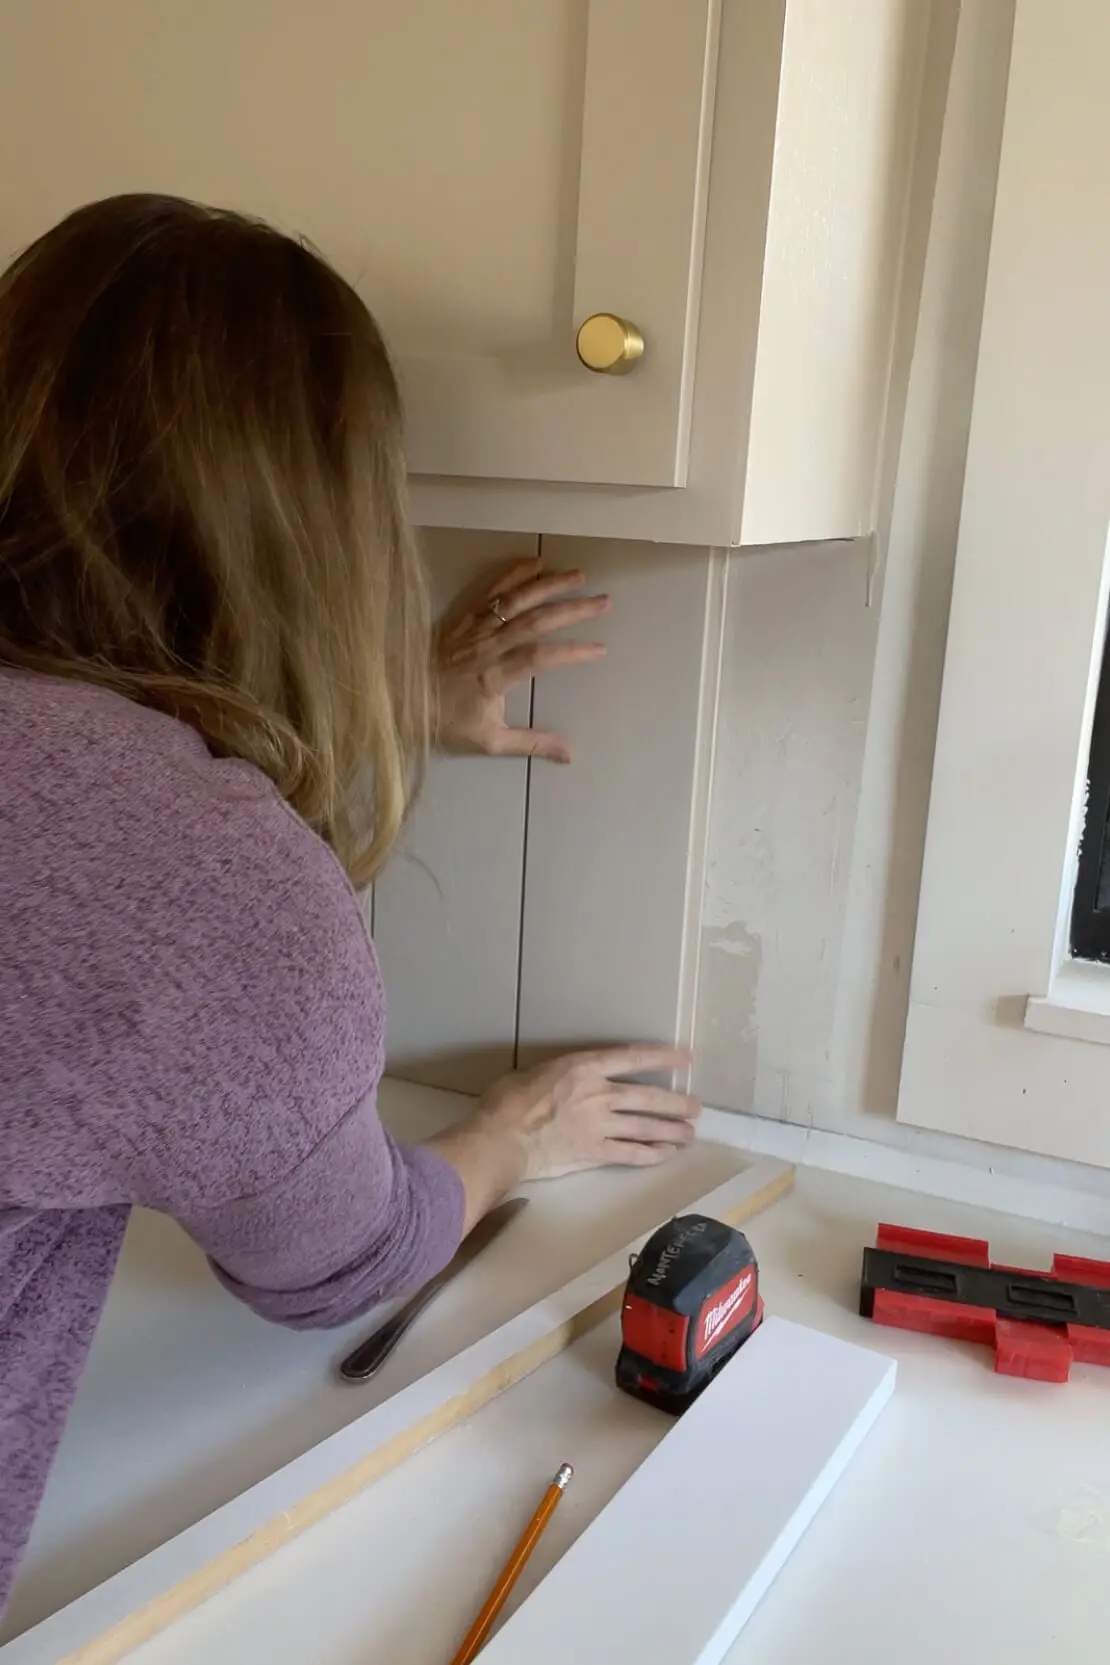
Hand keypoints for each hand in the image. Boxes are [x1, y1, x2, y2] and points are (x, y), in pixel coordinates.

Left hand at [434, 557, 609, 762]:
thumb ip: (531, 743)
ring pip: (516, 599)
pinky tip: (535, 564)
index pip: (541, 657)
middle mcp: (487, 645)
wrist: (400, 700)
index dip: (572, 651)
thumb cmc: (446, 722)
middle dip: (573, 609)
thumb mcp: (489, 741)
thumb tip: (570, 754)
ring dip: (549, 585)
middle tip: (604, 601)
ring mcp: (475, 628)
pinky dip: (512, 574)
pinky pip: (490, 591)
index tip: (599, 649)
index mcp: (495, 676)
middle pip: (535, 620)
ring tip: (579, 576)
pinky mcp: (463, 617)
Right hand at [472, 1047, 699, 1180]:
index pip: (632, 1059)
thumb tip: (565, 1080)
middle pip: (647, 1097)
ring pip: (645, 1127)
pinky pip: (631, 1154)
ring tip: (688, 1133)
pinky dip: (651, 1154)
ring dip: (670, 1130)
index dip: (661, 1058)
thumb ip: (560, 1074)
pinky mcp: (595, 1153)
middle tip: (694, 1108)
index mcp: (584, 1068)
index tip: (684, 1059)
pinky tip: (666, 1154)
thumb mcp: (534, 1072)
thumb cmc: (508, 1102)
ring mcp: (600, 1126)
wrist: (502, 1140)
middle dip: (674, 1103)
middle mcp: (599, 1095)